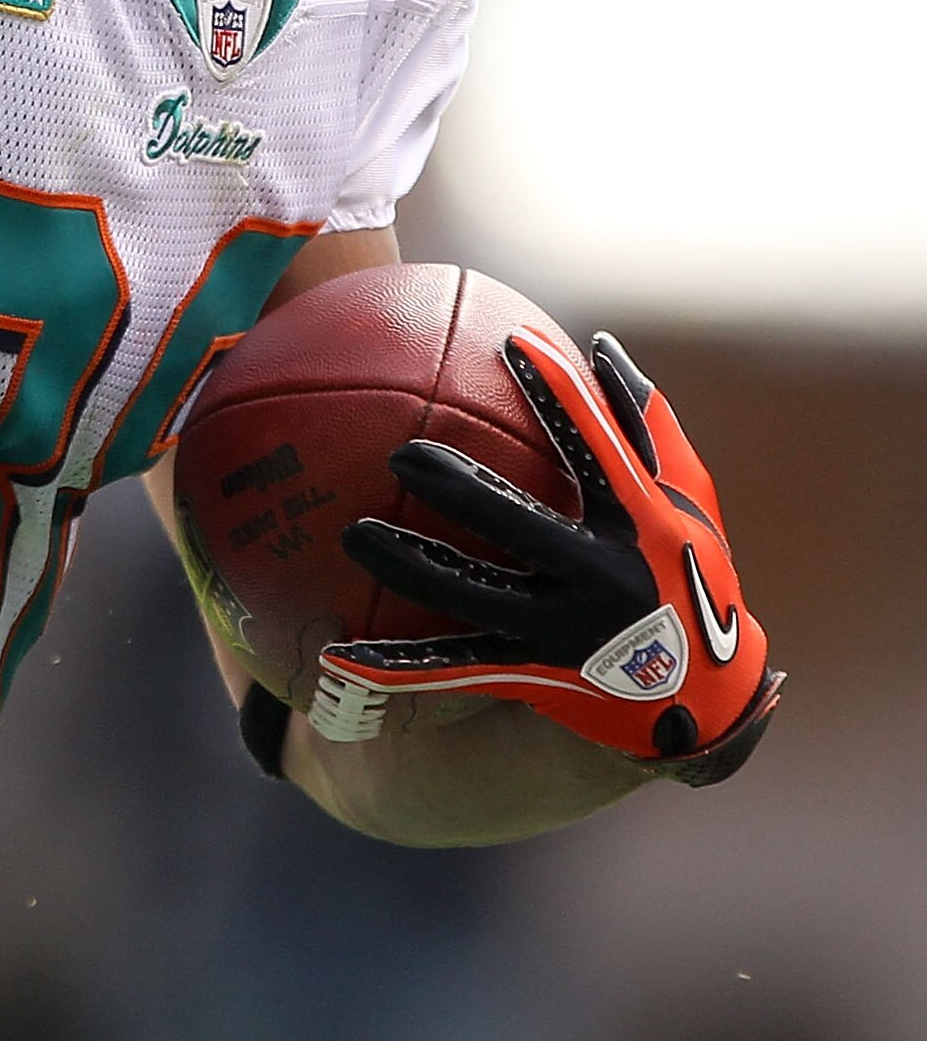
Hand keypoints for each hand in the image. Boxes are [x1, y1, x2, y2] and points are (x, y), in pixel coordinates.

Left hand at [311, 328, 780, 783]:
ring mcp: (560, 629)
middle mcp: (597, 575)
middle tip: (400, 452)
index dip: (556, 395)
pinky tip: (335, 653)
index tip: (511, 342)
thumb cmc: (695, 574)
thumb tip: (596, 345)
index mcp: (637, 522)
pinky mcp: (531, 672)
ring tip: (352, 535)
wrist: (704, 697)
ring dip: (409, 566)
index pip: (594, 446)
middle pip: (515, 522)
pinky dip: (397, 667)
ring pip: (470, 595)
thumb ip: (646, 422)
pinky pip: (453, 668)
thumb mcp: (690, 499)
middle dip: (455, 486)